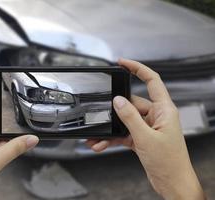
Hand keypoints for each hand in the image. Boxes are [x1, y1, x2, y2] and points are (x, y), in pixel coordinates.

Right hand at [87, 59, 204, 199]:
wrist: (172, 183)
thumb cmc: (169, 162)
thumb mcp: (145, 137)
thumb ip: (130, 117)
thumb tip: (118, 101)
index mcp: (164, 110)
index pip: (152, 80)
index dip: (137, 68)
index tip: (122, 63)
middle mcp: (156, 116)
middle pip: (132, 103)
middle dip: (115, 110)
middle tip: (101, 114)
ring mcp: (148, 127)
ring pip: (125, 120)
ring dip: (111, 128)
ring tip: (97, 137)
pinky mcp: (142, 137)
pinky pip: (124, 133)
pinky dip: (113, 138)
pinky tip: (102, 144)